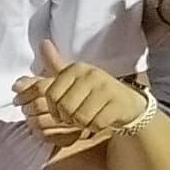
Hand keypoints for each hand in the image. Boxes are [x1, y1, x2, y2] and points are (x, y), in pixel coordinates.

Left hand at [14, 39, 149, 151]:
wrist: (127, 102)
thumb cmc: (95, 91)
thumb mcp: (75, 77)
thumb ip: (55, 64)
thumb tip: (43, 43)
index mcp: (76, 69)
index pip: (51, 95)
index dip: (54, 110)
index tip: (62, 112)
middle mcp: (90, 75)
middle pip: (65, 108)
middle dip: (69, 118)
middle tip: (77, 117)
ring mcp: (105, 89)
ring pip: (80, 117)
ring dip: (82, 123)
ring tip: (88, 118)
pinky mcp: (117, 104)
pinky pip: (96, 123)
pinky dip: (96, 126)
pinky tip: (100, 120)